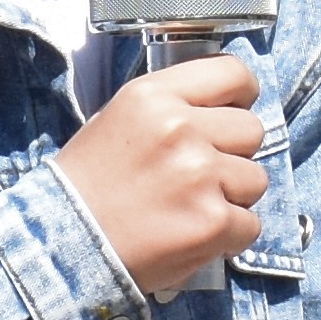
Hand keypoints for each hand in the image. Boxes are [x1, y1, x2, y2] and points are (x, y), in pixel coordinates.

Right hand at [53, 52, 266, 297]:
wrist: (64, 245)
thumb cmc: (88, 186)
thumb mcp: (117, 120)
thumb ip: (171, 108)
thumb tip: (224, 108)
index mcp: (153, 97)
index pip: (233, 74)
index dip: (242, 96)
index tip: (232, 114)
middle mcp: (180, 129)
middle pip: (252, 129)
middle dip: (234, 154)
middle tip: (200, 176)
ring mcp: (200, 175)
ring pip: (256, 179)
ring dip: (232, 197)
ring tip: (190, 209)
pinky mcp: (212, 221)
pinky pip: (250, 225)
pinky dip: (229, 236)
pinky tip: (193, 236)